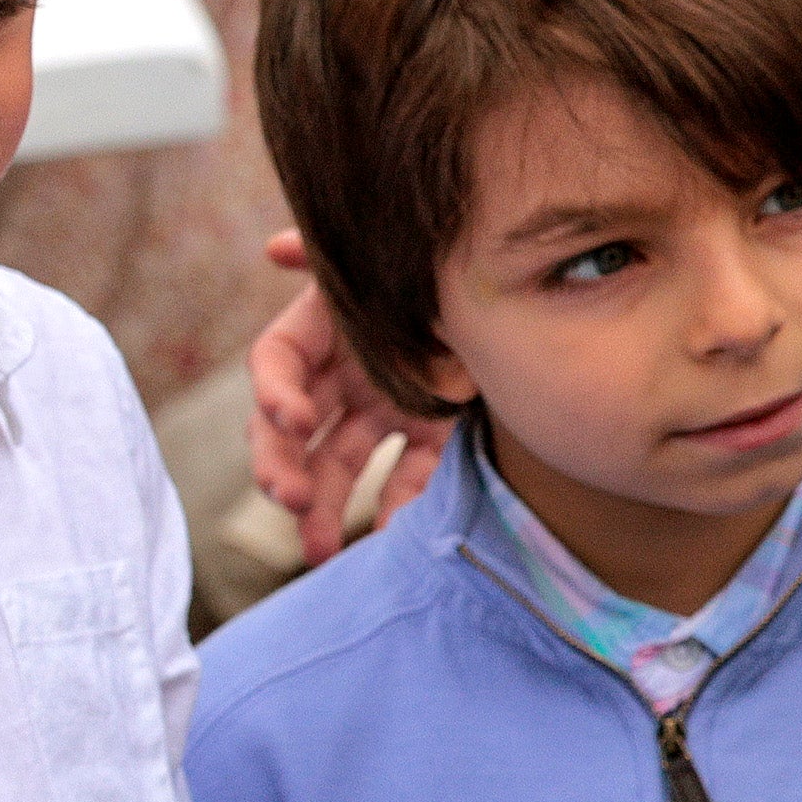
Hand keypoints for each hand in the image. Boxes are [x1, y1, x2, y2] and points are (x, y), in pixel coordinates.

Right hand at [247, 262, 435, 564]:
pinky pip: (407, 477)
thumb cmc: (447, 261)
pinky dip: (398, 508)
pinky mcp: (431, 431)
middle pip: (294, 427)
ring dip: (324, 508)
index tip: (297, 420)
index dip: (275, 392)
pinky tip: (393, 538)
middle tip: (292, 501)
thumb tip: (276, 247)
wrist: (525, 284)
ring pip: (340, 465)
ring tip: (319, 553)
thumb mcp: (392, 255)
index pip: (277, 361)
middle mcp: (346, 371)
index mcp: (326, 325)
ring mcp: (386, 406)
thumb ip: (331, 251)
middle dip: (282, 466)